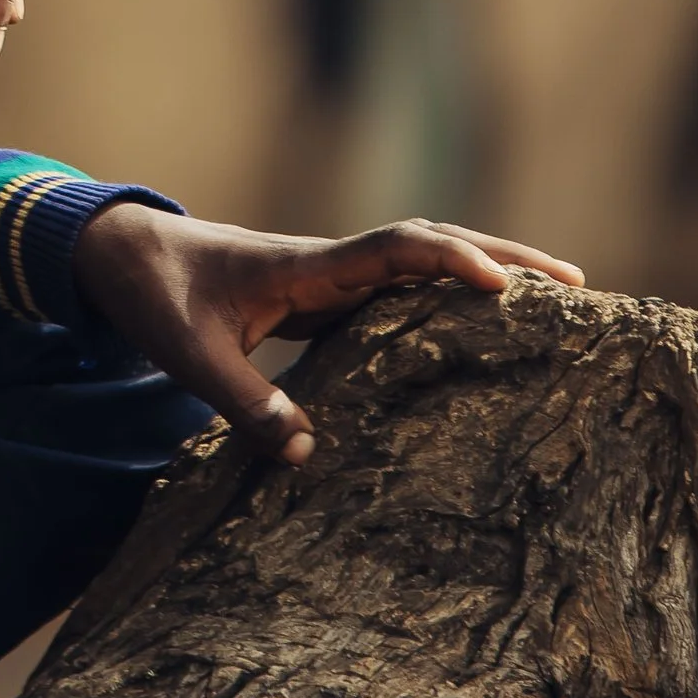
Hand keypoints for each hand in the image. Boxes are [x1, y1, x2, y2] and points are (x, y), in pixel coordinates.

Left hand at [70, 205, 584, 462]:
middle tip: (577, 283)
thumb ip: (241, 400)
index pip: (394, 250)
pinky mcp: (321, 296)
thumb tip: (303, 453)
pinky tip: (479, 320)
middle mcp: (328, 263)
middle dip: (503, 257)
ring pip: (420, 262)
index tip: (506, 288)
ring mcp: (328, 277)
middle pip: (430, 245)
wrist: (120, 254)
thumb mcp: (187, 354)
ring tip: (555, 296)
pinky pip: (398, 288)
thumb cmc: (154, 295)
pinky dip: (446, 292)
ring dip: (483, 269)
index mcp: (304, 266)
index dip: (452, 263)